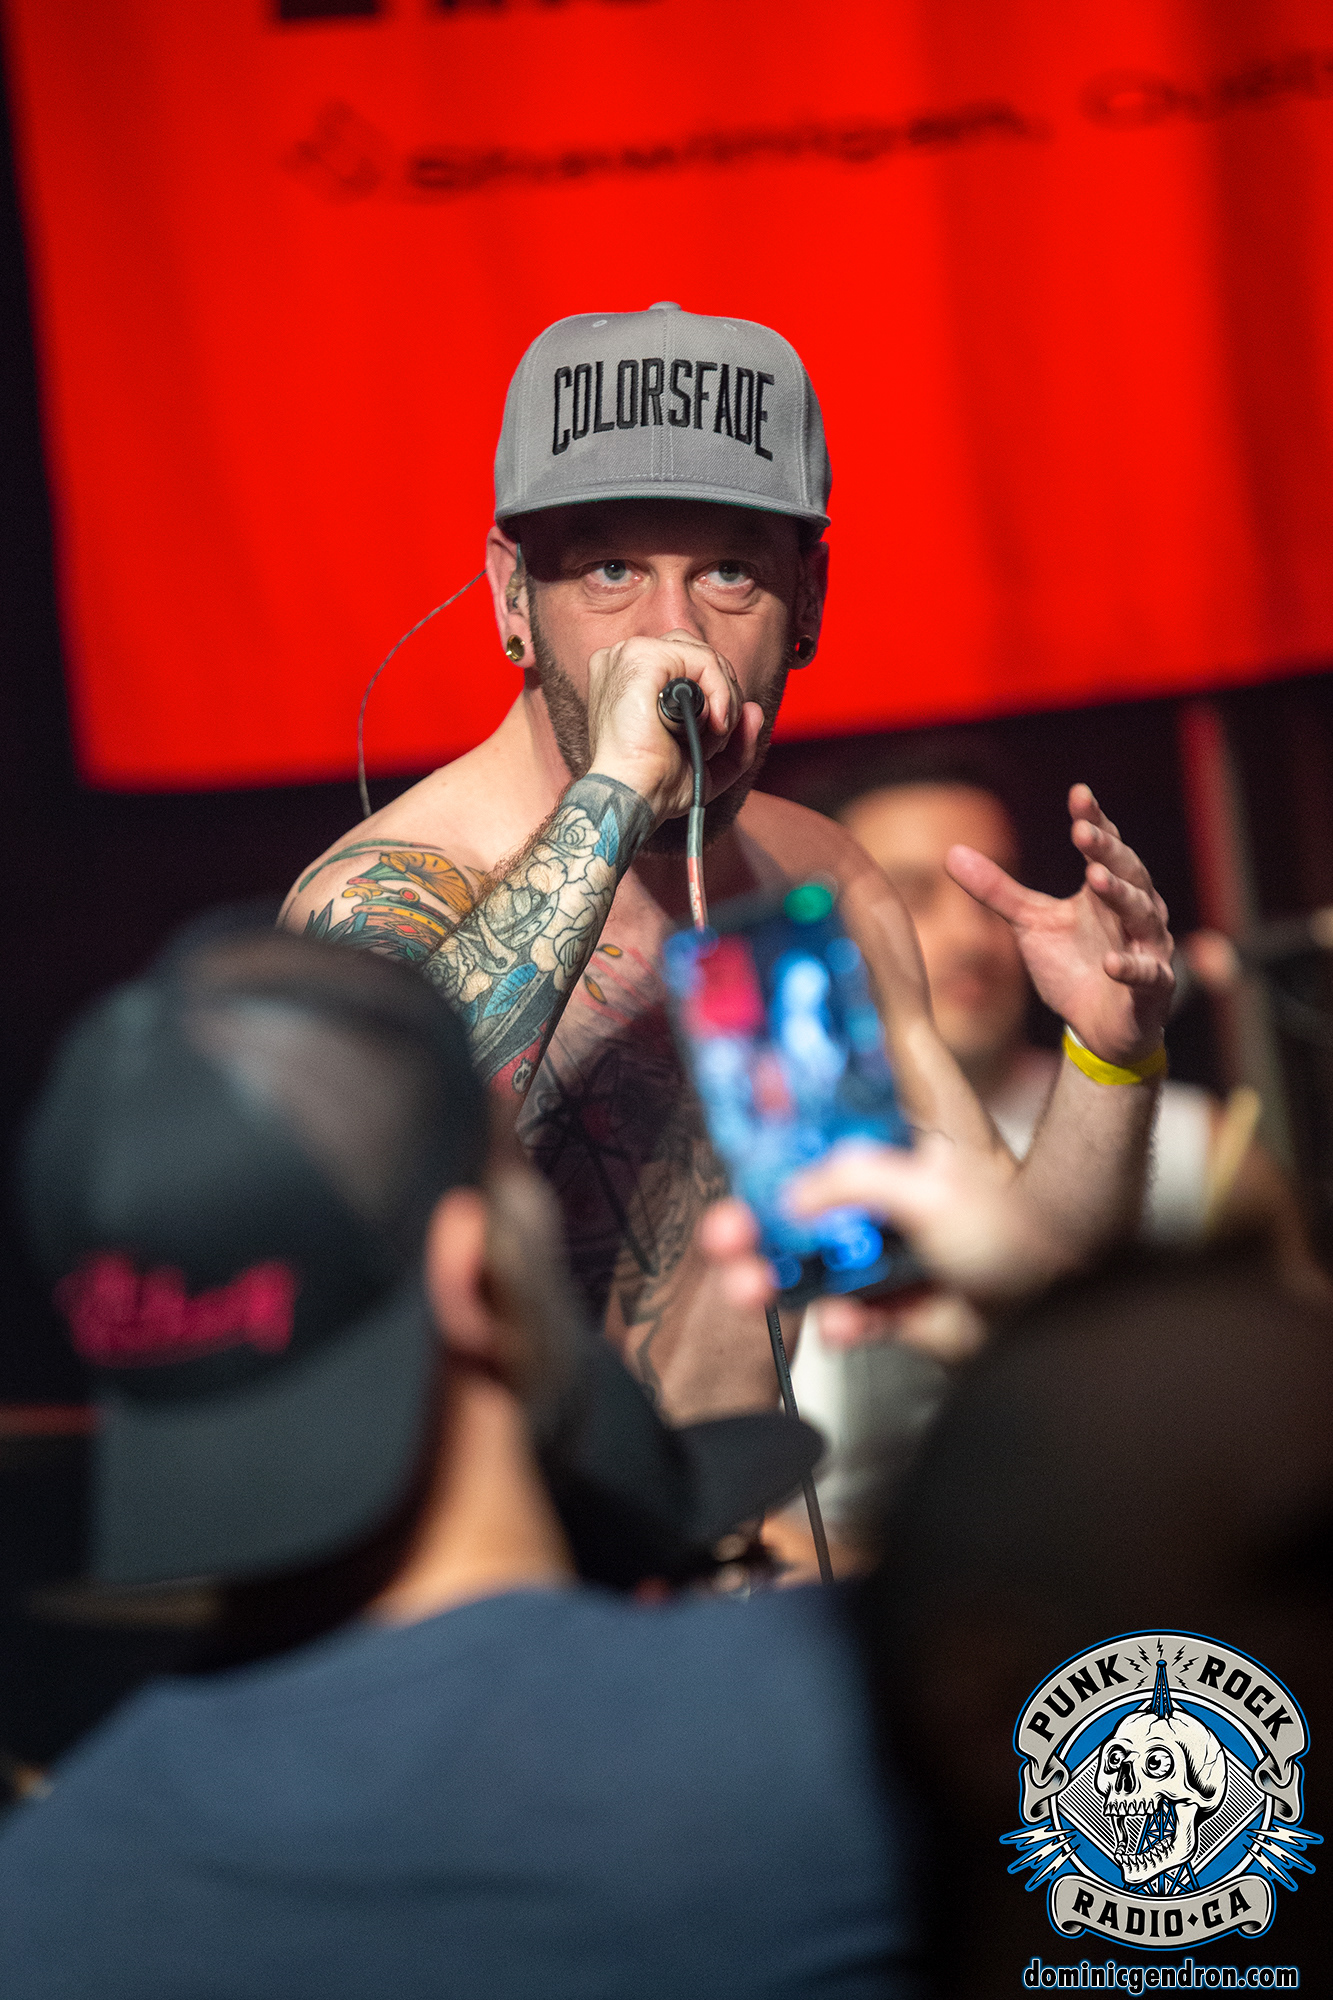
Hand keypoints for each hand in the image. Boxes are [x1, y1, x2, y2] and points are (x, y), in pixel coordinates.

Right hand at [584, 631, 764, 825]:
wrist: (635, 796)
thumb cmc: (655, 784)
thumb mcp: (705, 762)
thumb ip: (736, 739)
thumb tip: (754, 711)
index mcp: (632, 677)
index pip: (689, 663)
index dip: (714, 695)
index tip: (717, 732)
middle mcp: (627, 660)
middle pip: (700, 655)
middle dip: (724, 698)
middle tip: (718, 737)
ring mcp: (632, 655)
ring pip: (706, 657)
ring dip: (724, 700)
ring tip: (711, 735)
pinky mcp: (643, 657)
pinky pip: (704, 660)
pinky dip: (721, 692)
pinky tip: (712, 723)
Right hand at [698, 1134, 1071, 1333]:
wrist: (1059, 1317)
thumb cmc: (1016, 1232)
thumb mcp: (929, 1186)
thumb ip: (851, 1180)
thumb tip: (788, 1195)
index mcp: (899, 1143)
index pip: (824, 1123)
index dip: (774, 1130)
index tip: (732, 1141)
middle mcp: (887, 1193)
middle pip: (800, 1201)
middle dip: (751, 1221)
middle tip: (721, 1235)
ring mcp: (888, 1251)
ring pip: (809, 1263)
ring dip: (771, 1278)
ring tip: (744, 1287)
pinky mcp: (894, 1308)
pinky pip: (847, 1315)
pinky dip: (840, 1323)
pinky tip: (846, 1323)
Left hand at [946, 784, 1173, 1065]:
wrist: (1100, 1028)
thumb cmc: (1072, 967)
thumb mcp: (1029, 925)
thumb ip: (997, 890)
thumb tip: (951, 853)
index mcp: (1106, 891)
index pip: (1104, 847)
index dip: (1094, 821)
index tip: (1079, 794)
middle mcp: (1136, 911)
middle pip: (1128, 872)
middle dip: (1106, 851)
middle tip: (1083, 831)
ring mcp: (1148, 948)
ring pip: (1142, 914)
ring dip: (1121, 896)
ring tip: (1095, 878)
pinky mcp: (1153, 988)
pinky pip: (1146, 975)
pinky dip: (1130, 967)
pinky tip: (1110, 963)